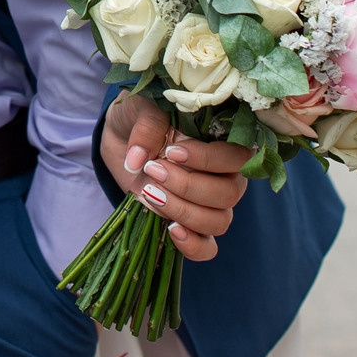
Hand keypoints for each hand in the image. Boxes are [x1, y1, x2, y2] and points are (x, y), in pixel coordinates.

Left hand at [97, 92, 248, 261]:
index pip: (236, 158)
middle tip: (153, 170)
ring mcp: (210, 204)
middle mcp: (225, 175)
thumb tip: (138, 159)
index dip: (207, 159)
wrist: (121, 138)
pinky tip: (171, 230)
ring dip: (185, 211)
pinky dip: (193, 245)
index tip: (172, 152)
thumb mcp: (141, 108)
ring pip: (219, 221)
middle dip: (188, 186)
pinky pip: (207, 248)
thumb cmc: (140, 116)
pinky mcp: (190, 225)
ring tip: (151, 192)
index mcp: (223, 143)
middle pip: (228, 193)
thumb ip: (148, 126)